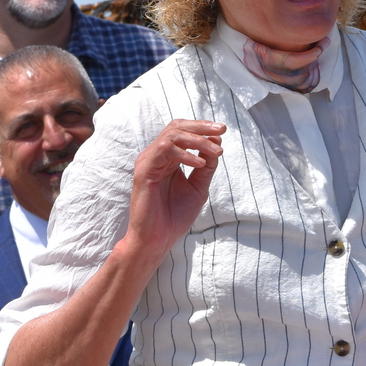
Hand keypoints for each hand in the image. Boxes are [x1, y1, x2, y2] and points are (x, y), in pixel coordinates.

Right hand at [124, 120, 224, 261]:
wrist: (158, 239)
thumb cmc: (175, 216)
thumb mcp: (198, 187)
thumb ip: (206, 167)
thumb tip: (216, 143)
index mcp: (168, 159)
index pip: (183, 132)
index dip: (202, 128)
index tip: (222, 131)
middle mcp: (156, 156)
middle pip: (176, 127)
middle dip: (200, 126)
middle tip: (220, 129)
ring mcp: (148, 162)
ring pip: (171, 136)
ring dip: (197, 140)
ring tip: (216, 151)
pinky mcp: (143, 171)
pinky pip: (164, 151)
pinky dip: (184, 154)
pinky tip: (199, 163)